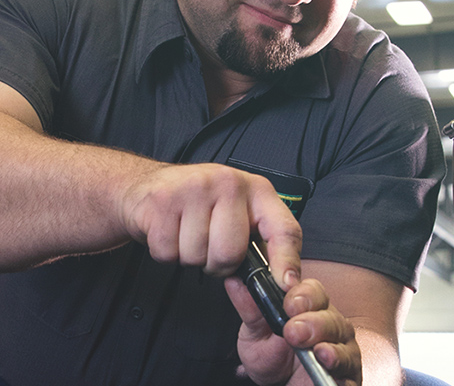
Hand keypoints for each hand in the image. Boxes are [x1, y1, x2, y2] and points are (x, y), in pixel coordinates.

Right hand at [119, 163, 301, 286]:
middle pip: (231, 253)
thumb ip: (258, 244)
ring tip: (187, 233)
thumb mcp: (238, 213)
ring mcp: (196, 188)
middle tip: (209, 244)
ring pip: (198, 257)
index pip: (283, 228)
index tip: (286, 286)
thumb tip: (272, 287)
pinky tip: (170, 230)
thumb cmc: (200, 204)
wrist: (149, 184)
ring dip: (190, 257)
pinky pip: (168, 254)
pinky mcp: (164, 201)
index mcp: (257, 190)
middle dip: (217, 263)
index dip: (287, 260)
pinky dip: (166, 253)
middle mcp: (230, 183)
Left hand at [225, 275, 361, 385]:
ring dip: (330, 346)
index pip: (313, 291)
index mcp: (309, 306)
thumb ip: (249, 308)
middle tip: (294, 331)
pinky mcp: (348, 376)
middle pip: (330, 315)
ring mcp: (342, 348)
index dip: (303, 295)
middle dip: (313, 322)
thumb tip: (234, 281)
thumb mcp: (254, 332)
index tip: (289, 303)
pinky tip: (329, 365)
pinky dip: (341, 368)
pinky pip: (350, 371)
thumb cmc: (271, 354)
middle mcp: (329, 323)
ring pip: (343, 341)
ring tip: (319, 352)